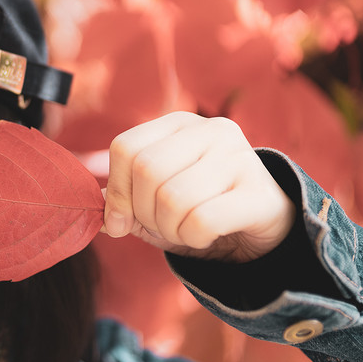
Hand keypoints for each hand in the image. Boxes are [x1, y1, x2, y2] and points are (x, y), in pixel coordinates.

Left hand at [101, 112, 294, 261]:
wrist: (262, 224)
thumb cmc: (199, 206)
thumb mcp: (154, 198)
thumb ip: (123, 200)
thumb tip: (100, 216)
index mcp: (177, 124)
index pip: (125, 148)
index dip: (116, 191)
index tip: (119, 221)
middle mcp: (210, 130)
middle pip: (146, 172)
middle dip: (143, 213)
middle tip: (161, 226)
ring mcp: (240, 156)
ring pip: (173, 199)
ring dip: (170, 229)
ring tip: (184, 229)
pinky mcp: (259, 191)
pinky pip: (202, 221)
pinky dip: (193, 237)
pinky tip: (206, 234)